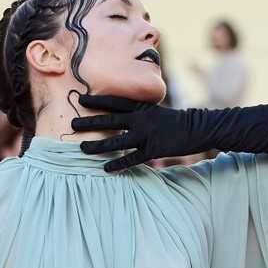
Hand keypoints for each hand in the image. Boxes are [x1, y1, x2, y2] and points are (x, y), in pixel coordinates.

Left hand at [72, 94, 207, 171]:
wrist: (196, 128)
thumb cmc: (174, 120)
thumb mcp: (154, 110)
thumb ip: (137, 112)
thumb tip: (119, 116)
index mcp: (141, 107)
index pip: (115, 102)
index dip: (97, 101)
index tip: (80, 99)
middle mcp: (141, 119)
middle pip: (110, 120)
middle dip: (89, 122)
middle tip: (72, 124)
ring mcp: (146, 135)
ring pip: (116, 141)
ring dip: (97, 146)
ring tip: (81, 149)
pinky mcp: (153, 150)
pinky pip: (131, 159)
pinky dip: (118, 164)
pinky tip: (105, 168)